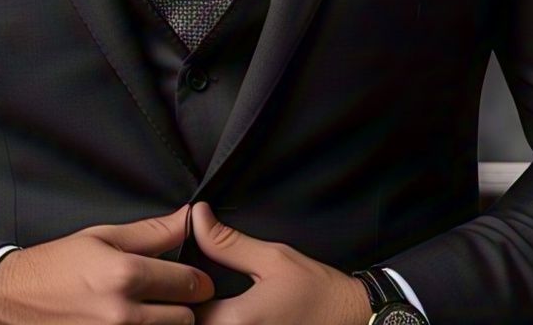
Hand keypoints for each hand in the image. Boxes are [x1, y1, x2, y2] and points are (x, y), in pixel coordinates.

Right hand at [0, 202, 214, 324]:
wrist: (15, 301)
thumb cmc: (59, 265)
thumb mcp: (103, 237)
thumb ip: (152, 232)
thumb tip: (189, 218)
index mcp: (124, 274)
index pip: (188, 283)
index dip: (197, 280)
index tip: (195, 279)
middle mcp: (122, 314)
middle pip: (186, 319)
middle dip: (185, 308)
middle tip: (173, 300)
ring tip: (154, 312)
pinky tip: (136, 322)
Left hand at [189, 201, 372, 323]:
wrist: (353, 321)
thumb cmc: (316, 290)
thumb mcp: (272, 258)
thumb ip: (228, 243)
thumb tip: (197, 218)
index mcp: (238, 322)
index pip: (186, 312)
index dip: (179, 294)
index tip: (180, 279)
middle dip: (188, 313)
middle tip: (189, 293)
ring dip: (207, 321)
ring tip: (208, 305)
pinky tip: (227, 317)